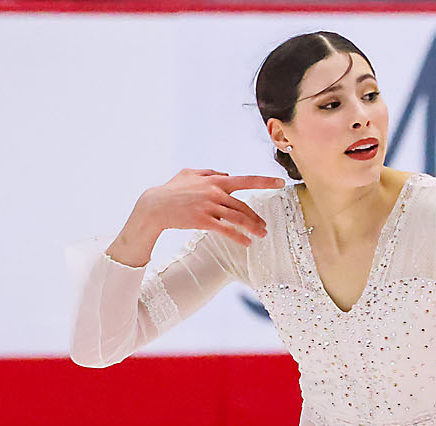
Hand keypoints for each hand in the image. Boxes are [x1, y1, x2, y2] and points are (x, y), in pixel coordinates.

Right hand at [138, 169, 287, 246]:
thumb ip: (209, 172)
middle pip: (243, 206)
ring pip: (238, 218)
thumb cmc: (171, 190)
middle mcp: (214, 192)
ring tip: (260, 236)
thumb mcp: (189, 173)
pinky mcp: (203, 220)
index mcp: (214, 180)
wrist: (154, 205)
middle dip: (256, 218)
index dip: (264, 181)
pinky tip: (246, 243)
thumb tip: (226, 174)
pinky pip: (226, 230)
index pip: (245, 180)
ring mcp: (209, 206)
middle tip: (265, 228)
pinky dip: (238, 236)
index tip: (281, 183)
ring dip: (252, 228)